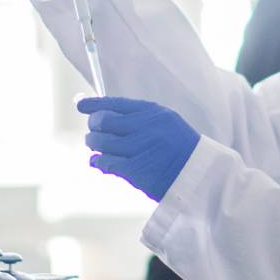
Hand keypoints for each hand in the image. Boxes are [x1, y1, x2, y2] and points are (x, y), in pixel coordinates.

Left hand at [77, 97, 198, 201]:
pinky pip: (105, 162)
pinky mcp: (134, 169)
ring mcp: (138, 148)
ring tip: (95, 147)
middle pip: (102, 120)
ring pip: (100, 142)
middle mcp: (144, 127)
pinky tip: (98, 161)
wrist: (198, 175)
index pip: (115, 103)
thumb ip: (137, 117)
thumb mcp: (165, 122)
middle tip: (93, 132)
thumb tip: (103, 113)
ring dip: (93, 144)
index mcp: (152, 112)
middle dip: (93, 126)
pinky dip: (98, 161)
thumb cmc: (179, 148)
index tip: (81, 105)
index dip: (93, 104)